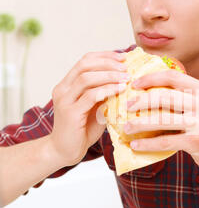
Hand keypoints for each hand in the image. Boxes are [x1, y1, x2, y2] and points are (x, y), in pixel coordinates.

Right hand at [48, 51, 129, 165]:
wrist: (64, 151)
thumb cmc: (82, 130)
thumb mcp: (95, 107)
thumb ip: (104, 94)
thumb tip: (126, 81)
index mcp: (67, 84)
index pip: (85, 61)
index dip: (104, 55)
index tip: (122, 57)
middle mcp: (63, 89)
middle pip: (85, 65)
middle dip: (108, 63)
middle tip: (126, 67)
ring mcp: (64, 101)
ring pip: (86, 78)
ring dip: (109, 75)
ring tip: (126, 77)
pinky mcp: (70, 113)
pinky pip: (90, 96)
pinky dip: (107, 90)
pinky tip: (120, 90)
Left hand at [124, 70, 198, 178]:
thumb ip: (187, 99)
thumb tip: (153, 95)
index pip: (173, 77)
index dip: (151, 78)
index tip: (134, 84)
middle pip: (164, 97)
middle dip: (141, 101)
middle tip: (127, 106)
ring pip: (162, 119)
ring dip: (139, 123)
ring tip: (126, 128)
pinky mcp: (196, 141)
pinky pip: (166, 140)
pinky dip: (148, 143)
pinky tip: (136, 145)